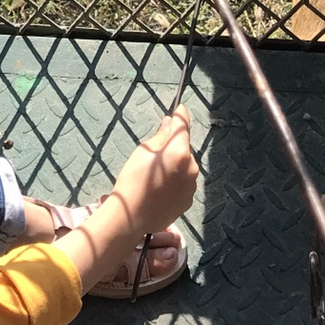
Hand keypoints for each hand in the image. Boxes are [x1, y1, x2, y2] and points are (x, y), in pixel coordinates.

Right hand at [108, 110, 198, 234]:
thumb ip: (161, 136)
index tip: (179, 108)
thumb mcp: (143, 151)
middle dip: (174, 147)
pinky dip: (176, 181)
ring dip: (176, 165)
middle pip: (184, 149)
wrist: (132, 215)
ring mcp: (192, 186)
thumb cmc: (133, 179)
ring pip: (185, 167)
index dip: (181, 115)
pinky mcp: (189, 200)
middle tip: (155, 154)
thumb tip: (170, 123)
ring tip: (156, 177)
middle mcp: (192, 168)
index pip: (183, 125)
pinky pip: (184, 183)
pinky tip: (160, 189)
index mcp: (180, 152)